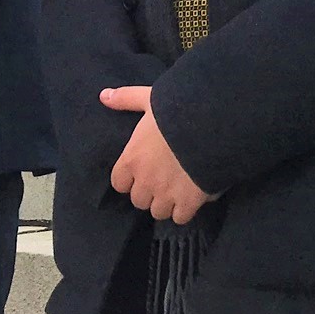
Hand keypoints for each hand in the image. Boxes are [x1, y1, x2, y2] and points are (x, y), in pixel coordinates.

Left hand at [102, 85, 210, 224]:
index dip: (130, 179)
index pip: (119, 183)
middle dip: (150, 192)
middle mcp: (145, 181)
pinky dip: (185, 210)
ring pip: (158, 211)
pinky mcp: (188, 202)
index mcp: (132, 159)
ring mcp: (166, 194)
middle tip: (164, 179)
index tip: (143, 171)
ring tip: (179, 189)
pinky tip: (194, 197)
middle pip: (139, 200)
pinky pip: (180, 217)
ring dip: (167, 203)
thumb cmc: (178, 110)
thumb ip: (126, 98)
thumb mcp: (150, 98)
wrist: (211, 123)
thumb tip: (103, 95)